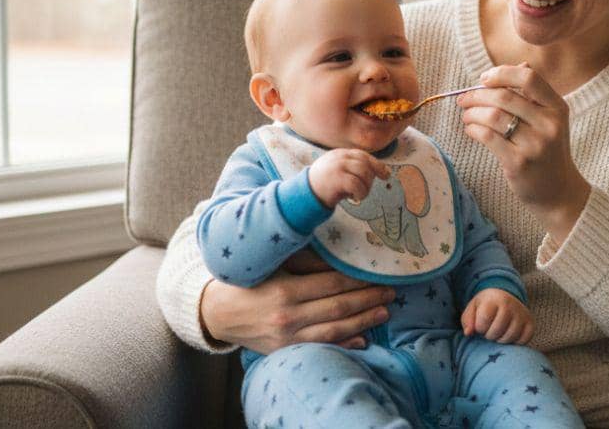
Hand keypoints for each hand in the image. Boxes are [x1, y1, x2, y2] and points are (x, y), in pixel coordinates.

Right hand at [199, 249, 394, 353]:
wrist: (218, 312)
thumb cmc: (251, 280)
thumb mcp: (276, 263)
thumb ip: (309, 260)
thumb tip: (344, 256)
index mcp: (285, 291)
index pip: (333, 284)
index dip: (359, 280)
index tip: (379, 275)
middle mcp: (288, 317)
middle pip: (339, 307)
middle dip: (369, 299)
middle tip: (391, 291)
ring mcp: (287, 338)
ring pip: (335, 331)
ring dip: (364, 322)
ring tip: (385, 312)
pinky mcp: (285, 351)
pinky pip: (321, 348)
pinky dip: (345, 344)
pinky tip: (364, 339)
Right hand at [309, 148, 389, 207]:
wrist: (305, 194)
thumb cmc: (325, 185)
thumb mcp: (339, 171)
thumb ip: (353, 168)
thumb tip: (376, 172)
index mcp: (340, 154)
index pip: (363, 155)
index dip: (377, 165)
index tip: (386, 175)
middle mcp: (340, 157)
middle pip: (366, 163)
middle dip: (371, 178)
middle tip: (365, 190)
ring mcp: (338, 166)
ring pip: (364, 173)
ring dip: (366, 187)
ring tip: (358, 195)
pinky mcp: (337, 178)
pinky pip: (358, 184)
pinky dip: (361, 193)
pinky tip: (354, 198)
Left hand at [456, 63, 589, 241]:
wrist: (558, 192)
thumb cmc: (548, 152)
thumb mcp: (550, 120)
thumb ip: (534, 95)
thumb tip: (519, 65)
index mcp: (558, 108)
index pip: (529, 78)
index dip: (501, 74)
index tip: (484, 79)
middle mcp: (549, 124)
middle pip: (504, 96)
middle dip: (477, 94)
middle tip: (463, 98)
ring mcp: (535, 145)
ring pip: (492, 116)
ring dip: (472, 112)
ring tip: (466, 115)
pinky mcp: (518, 163)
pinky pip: (487, 137)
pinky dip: (473, 129)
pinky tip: (470, 130)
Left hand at [460, 288, 533, 343]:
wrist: (504, 297)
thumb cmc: (485, 306)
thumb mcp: (473, 308)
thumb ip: (467, 321)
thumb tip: (469, 333)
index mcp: (494, 299)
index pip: (483, 322)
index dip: (479, 328)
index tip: (480, 325)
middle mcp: (510, 305)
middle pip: (496, 331)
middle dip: (489, 335)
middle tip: (489, 331)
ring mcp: (522, 314)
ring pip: (509, 337)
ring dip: (500, 340)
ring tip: (498, 333)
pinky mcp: (530, 323)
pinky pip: (522, 341)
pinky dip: (514, 342)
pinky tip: (508, 335)